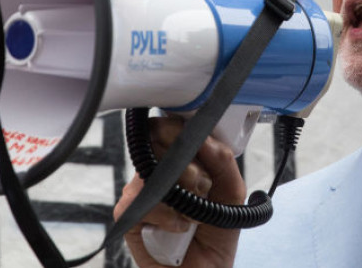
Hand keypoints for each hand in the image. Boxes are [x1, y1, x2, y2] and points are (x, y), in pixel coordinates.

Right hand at [113, 115, 246, 267]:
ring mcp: (139, 191)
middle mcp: (154, 171)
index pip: (166, 128)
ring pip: (153, 172)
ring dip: (183, 193)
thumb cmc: (214, 233)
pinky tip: (179, 227)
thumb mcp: (232, 194)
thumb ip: (224, 162)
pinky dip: (169, 217)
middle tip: (203, 186)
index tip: (197, 144)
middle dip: (189, 166)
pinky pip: (144, 202)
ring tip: (195, 213)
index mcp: (175, 159)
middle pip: (157, 143)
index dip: (179, 131)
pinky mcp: (129, 215)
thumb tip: (206, 139)